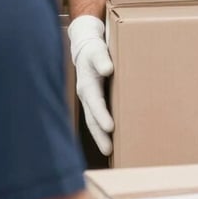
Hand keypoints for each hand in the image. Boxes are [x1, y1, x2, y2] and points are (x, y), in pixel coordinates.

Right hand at [68, 15, 114, 155]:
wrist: (86, 47)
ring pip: (93, 121)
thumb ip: (102, 58)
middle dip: (99, 135)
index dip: (102, 116)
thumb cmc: (94, 49)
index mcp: (87, 85)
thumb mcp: (98, 50)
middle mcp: (86, 95)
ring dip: (100, 136)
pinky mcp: (95, 100)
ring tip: (110, 151)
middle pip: (92, 119)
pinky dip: (102, 129)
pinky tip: (112, 138)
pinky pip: (97, 117)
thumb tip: (108, 69)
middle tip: (109, 150)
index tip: (110, 128)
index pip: (95, 104)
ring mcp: (89, 99)